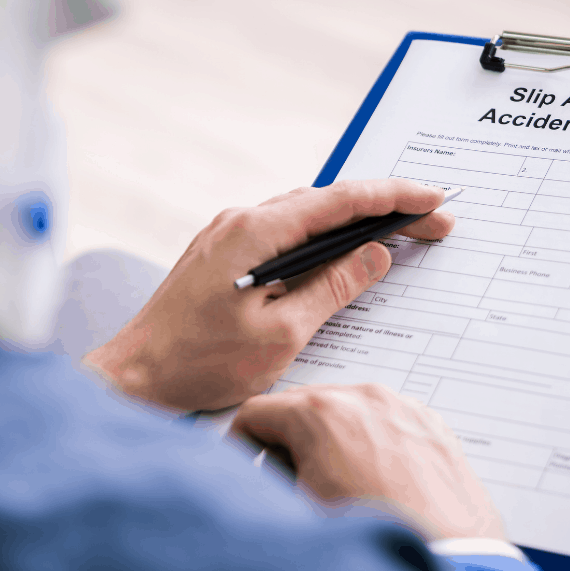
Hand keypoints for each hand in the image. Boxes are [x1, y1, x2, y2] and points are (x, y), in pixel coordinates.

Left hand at [83, 179, 453, 410]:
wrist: (135, 375)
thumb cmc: (199, 361)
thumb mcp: (281, 334)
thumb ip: (332, 288)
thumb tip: (374, 255)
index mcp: (254, 231)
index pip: (337, 201)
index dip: (392, 196)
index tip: (434, 198)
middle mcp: (238, 221)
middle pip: (322, 203)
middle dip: (379, 210)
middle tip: (431, 223)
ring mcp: (226, 235)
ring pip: (300, 216)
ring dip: (348, 224)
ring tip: (396, 235)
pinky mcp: (220, 254)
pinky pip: (279, 234)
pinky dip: (316, 240)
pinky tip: (337, 255)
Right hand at [231, 384, 506, 540]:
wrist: (450, 566)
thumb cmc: (377, 540)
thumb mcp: (299, 508)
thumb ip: (269, 477)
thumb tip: (260, 470)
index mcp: (320, 413)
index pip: (256, 412)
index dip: (243, 444)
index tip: (249, 463)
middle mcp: (360, 397)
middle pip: (300, 405)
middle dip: (290, 440)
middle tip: (296, 482)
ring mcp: (399, 406)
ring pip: (344, 409)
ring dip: (332, 438)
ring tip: (343, 484)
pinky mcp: (428, 422)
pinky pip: (383, 418)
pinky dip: (372, 440)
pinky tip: (377, 478)